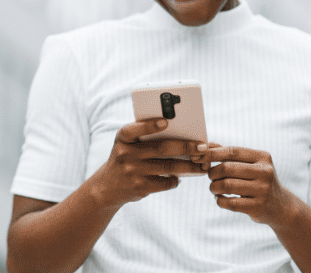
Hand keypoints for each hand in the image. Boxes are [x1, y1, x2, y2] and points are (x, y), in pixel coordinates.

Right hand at [92, 118, 208, 208]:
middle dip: (185, 147)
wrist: (108, 186)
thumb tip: (180, 135)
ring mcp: (132, 172)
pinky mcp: (140, 187)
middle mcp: (125, 154)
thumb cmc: (126, 158)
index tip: (166, 121)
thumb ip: (145, 136)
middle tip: (203, 147)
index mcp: (123, 138)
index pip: (135, 129)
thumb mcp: (127, 144)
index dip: (150, 125)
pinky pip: (165, 183)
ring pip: (168, 167)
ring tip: (202, 165)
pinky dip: (175, 180)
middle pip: (161, 148)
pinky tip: (179, 177)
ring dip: (189, 166)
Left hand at [204, 143, 297, 226]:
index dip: (213, 153)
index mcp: (262, 157)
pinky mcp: (258, 207)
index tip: (199, 157)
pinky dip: (219, 200)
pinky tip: (220, 199)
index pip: (232, 151)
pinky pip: (230, 203)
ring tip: (213, 188)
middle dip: (212, 172)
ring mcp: (263, 190)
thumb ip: (229, 154)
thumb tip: (207, 145)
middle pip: (227, 168)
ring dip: (214, 187)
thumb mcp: (250, 164)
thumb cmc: (258, 180)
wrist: (280, 206)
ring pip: (227, 185)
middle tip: (210, 176)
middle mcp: (265, 172)